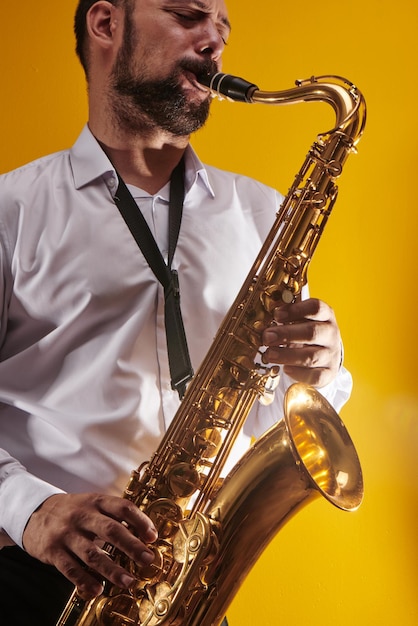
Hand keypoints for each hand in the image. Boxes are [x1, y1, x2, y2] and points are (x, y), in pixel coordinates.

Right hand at [22, 492, 157, 599]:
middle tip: (147, 559)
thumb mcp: (92, 504)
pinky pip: (71, 569)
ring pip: (92, 554)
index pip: (122, 507)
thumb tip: (144, 531)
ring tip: (128, 581)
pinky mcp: (53, 551)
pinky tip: (97, 589)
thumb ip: (113, 515)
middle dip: (132, 546)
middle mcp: (82, 516)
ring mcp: (66, 534)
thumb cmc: (72, 511)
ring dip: (112, 570)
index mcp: (95, 501)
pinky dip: (85, 580)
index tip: (153, 536)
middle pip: (111, 530)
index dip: (140, 521)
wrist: (35, 512)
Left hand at [262, 298, 341, 387]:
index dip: (295, 310)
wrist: (325, 356)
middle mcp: (331, 334)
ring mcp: (331, 355)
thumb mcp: (300, 321)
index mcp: (325, 316)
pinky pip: (315, 376)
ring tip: (269, 354)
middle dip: (286, 334)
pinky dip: (299, 373)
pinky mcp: (328, 374)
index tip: (276, 315)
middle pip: (312, 332)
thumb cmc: (305, 334)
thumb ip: (287, 318)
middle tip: (267, 337)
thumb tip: (263, 319)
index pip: (316, 308)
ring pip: (312, 356)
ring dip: (287, 355)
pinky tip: (286, 369)